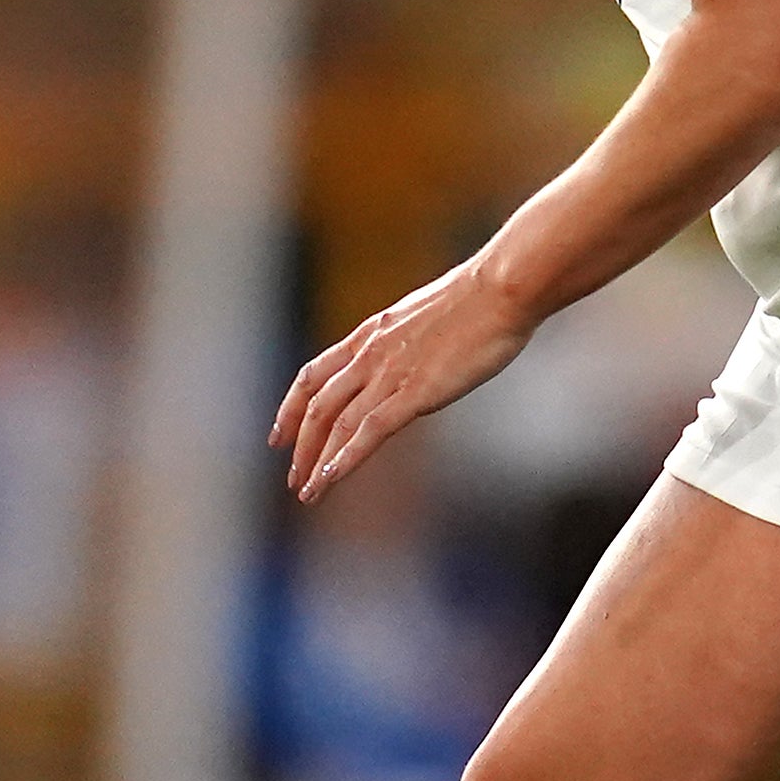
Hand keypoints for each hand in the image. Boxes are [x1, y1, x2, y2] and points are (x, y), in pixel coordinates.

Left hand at [272, 257, 536, 501]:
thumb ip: (404, 341)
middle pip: (317, 405)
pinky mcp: (415, 391)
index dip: (291, 408)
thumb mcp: (423, 317)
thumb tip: (406, 356)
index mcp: (369, 335)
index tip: (280, 435)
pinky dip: (347, 457)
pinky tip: (332, 478)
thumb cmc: (478, 300)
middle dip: (300, 446)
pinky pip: (370, 430)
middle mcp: (370, 355)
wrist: (500, 289)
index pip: (313, 375)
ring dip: (318, 461)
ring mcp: (390, 373)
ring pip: (337, 423)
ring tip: (309, 491)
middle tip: (293, 476)